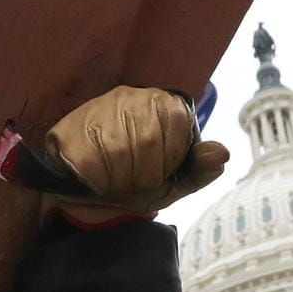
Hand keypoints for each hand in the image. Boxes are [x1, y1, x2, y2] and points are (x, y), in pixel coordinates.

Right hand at [44, 86, 228, 223]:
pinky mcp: (70, 128)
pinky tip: (96, 178)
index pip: (178, 127)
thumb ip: (200, 169)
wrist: (90, 194)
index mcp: (163, 103)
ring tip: (116, 179)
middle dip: (144, 174)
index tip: (159, 171)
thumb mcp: (176, 181)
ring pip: (118, 149)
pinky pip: (90, 159)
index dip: (170, 161)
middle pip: (147, 141)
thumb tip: (222, 153)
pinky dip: (97, 180)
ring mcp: (98, 108)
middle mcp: (131, 96)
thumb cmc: (138, 180)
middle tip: (135, 180)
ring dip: (120, 179)